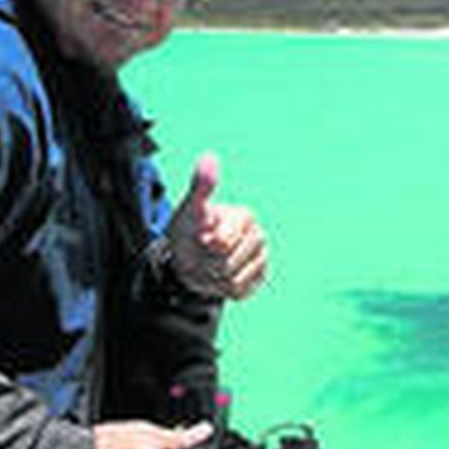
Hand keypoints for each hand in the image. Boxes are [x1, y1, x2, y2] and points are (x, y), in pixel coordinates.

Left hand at [165, 153, 268, 301]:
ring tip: (209, 265)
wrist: (187, 259)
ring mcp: (261, 259)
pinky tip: (219, 277)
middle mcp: (258, 236)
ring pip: (234, 280)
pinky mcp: (259, 279)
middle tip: (203, 252)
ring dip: (214, 278)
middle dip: (208, 263)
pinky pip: (240, 292)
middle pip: (229, 264)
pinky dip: (223, 290)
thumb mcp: (190, 210)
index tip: (201, 237)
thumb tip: (210, 156)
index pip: (223, 243)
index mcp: (245, 217)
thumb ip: (201, 186)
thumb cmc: (188, 231)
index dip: (206, 245)